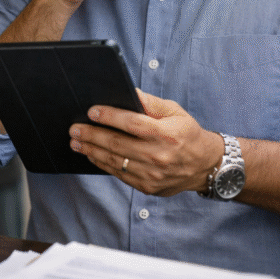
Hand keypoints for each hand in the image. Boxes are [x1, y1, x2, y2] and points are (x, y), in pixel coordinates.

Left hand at [68, 89, 222, 196]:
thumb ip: (150, 103)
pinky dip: (102, 164)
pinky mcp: (147, 186)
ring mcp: (153, 174)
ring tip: (76, 142)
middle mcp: (159, 156)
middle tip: (74, 129)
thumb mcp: (174, 112)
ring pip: (114, 161)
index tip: (92, 111)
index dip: (110, 117)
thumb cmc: (187, 133)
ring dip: (91, 151)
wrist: (205, 166)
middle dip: (92, 135)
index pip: (132, 124)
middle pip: (117, 144)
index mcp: (167, 134)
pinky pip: (119, 174)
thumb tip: (129, 92)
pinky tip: (91, 155)